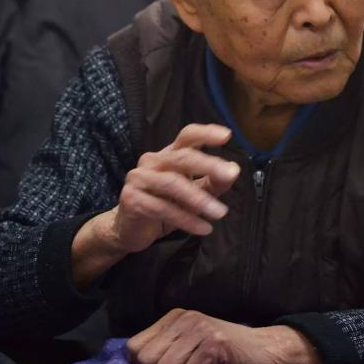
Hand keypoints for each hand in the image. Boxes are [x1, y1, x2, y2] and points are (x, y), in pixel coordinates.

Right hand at [105, 123, 239, 253]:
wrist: (129, 230)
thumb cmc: (164, 206)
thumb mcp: (193, 194)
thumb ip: (212, 183)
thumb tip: (233, 171)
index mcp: (168, 155)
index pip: (186, 136)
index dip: (205, 133)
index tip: (227, 135)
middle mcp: (152, 161)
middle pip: (182, 157)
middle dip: (208, 164)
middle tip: (231, 174)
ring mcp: (139, 178)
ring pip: (173, 183)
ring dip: (200, 199)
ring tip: (220, 212)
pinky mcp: (132, 199)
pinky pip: (163, 208)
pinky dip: (186, 219)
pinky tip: (204, 228)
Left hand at [126, 308, 322, 363]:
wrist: (262, 348)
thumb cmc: (222, 352)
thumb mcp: (188, 343)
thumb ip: (163, 347)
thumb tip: (133, 363)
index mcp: (174, 317)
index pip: (135, 347)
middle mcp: (184, 318)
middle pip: (147, 360)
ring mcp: (200, 328)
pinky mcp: (214, 343)